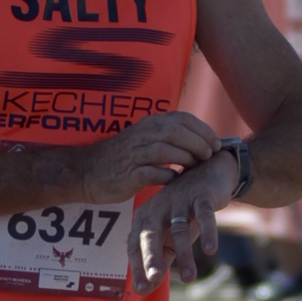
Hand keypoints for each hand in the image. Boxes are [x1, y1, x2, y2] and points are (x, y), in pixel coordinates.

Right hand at [74, 110, 215, 206]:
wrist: (85, 172)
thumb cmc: (120, 158)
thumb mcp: (143, 139)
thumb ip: (166, 137)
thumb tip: (198, 140)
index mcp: (149, 124)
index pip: (182, 119)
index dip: (203, 129)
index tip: (215, 142)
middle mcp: (142, 135)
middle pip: (177, 132)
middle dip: (198, 143)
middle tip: (209, 155)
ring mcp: (134, 154)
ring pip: (166, 150)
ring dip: (186, 158)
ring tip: (195, 167)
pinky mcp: (128, 175)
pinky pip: (152, 173)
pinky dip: (167, 176)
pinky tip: (175, 181)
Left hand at [128, 149, 239, 293]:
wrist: (209, 174)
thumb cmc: (184, 211)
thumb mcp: (169, 236)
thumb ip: (159, 261)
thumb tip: (142, 291)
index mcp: (144, 218)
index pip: (135, 245)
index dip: (138, 266)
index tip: (142, 288)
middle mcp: (157, 208)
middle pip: (150, 235)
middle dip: (152, 257)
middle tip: (154, 278)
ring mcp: (178, 201)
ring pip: (178, 230)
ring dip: (185, 254)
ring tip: (190, 278)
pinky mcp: (200, 196)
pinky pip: (203, 215)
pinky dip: (208, 232)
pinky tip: (211, 250)